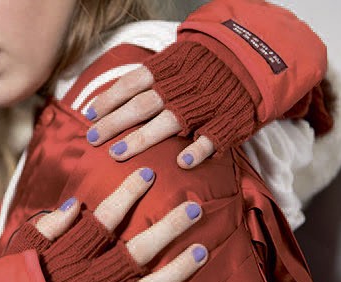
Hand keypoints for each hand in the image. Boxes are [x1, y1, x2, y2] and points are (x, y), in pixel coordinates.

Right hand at [8, 168, 205, 281]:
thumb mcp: (16, 258)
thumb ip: (43, 231)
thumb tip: (73, 204)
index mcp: (68, 260)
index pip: (102, 221)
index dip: (127, 195)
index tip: (148, 174)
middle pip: (137, 253)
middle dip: (168, 229)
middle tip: (194, 210)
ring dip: (179, 270)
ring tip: (202, 250)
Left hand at [85, 42, 255, 168]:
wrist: (251, 58)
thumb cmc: (203, 66)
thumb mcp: (174, 60)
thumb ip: (147, 78)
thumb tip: (109, 98)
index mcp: (167, 70)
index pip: (131, 84)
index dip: (107, 100)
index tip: (88, 115)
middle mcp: (180, 88)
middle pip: (141, 106)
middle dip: (113, 123)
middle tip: (92, 139)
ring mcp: (203, 105)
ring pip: (169, 122)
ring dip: (141, 139)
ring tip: (117, 154)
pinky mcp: (225, 120)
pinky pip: (212, 137)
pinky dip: (198, 149)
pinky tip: (183, 163)